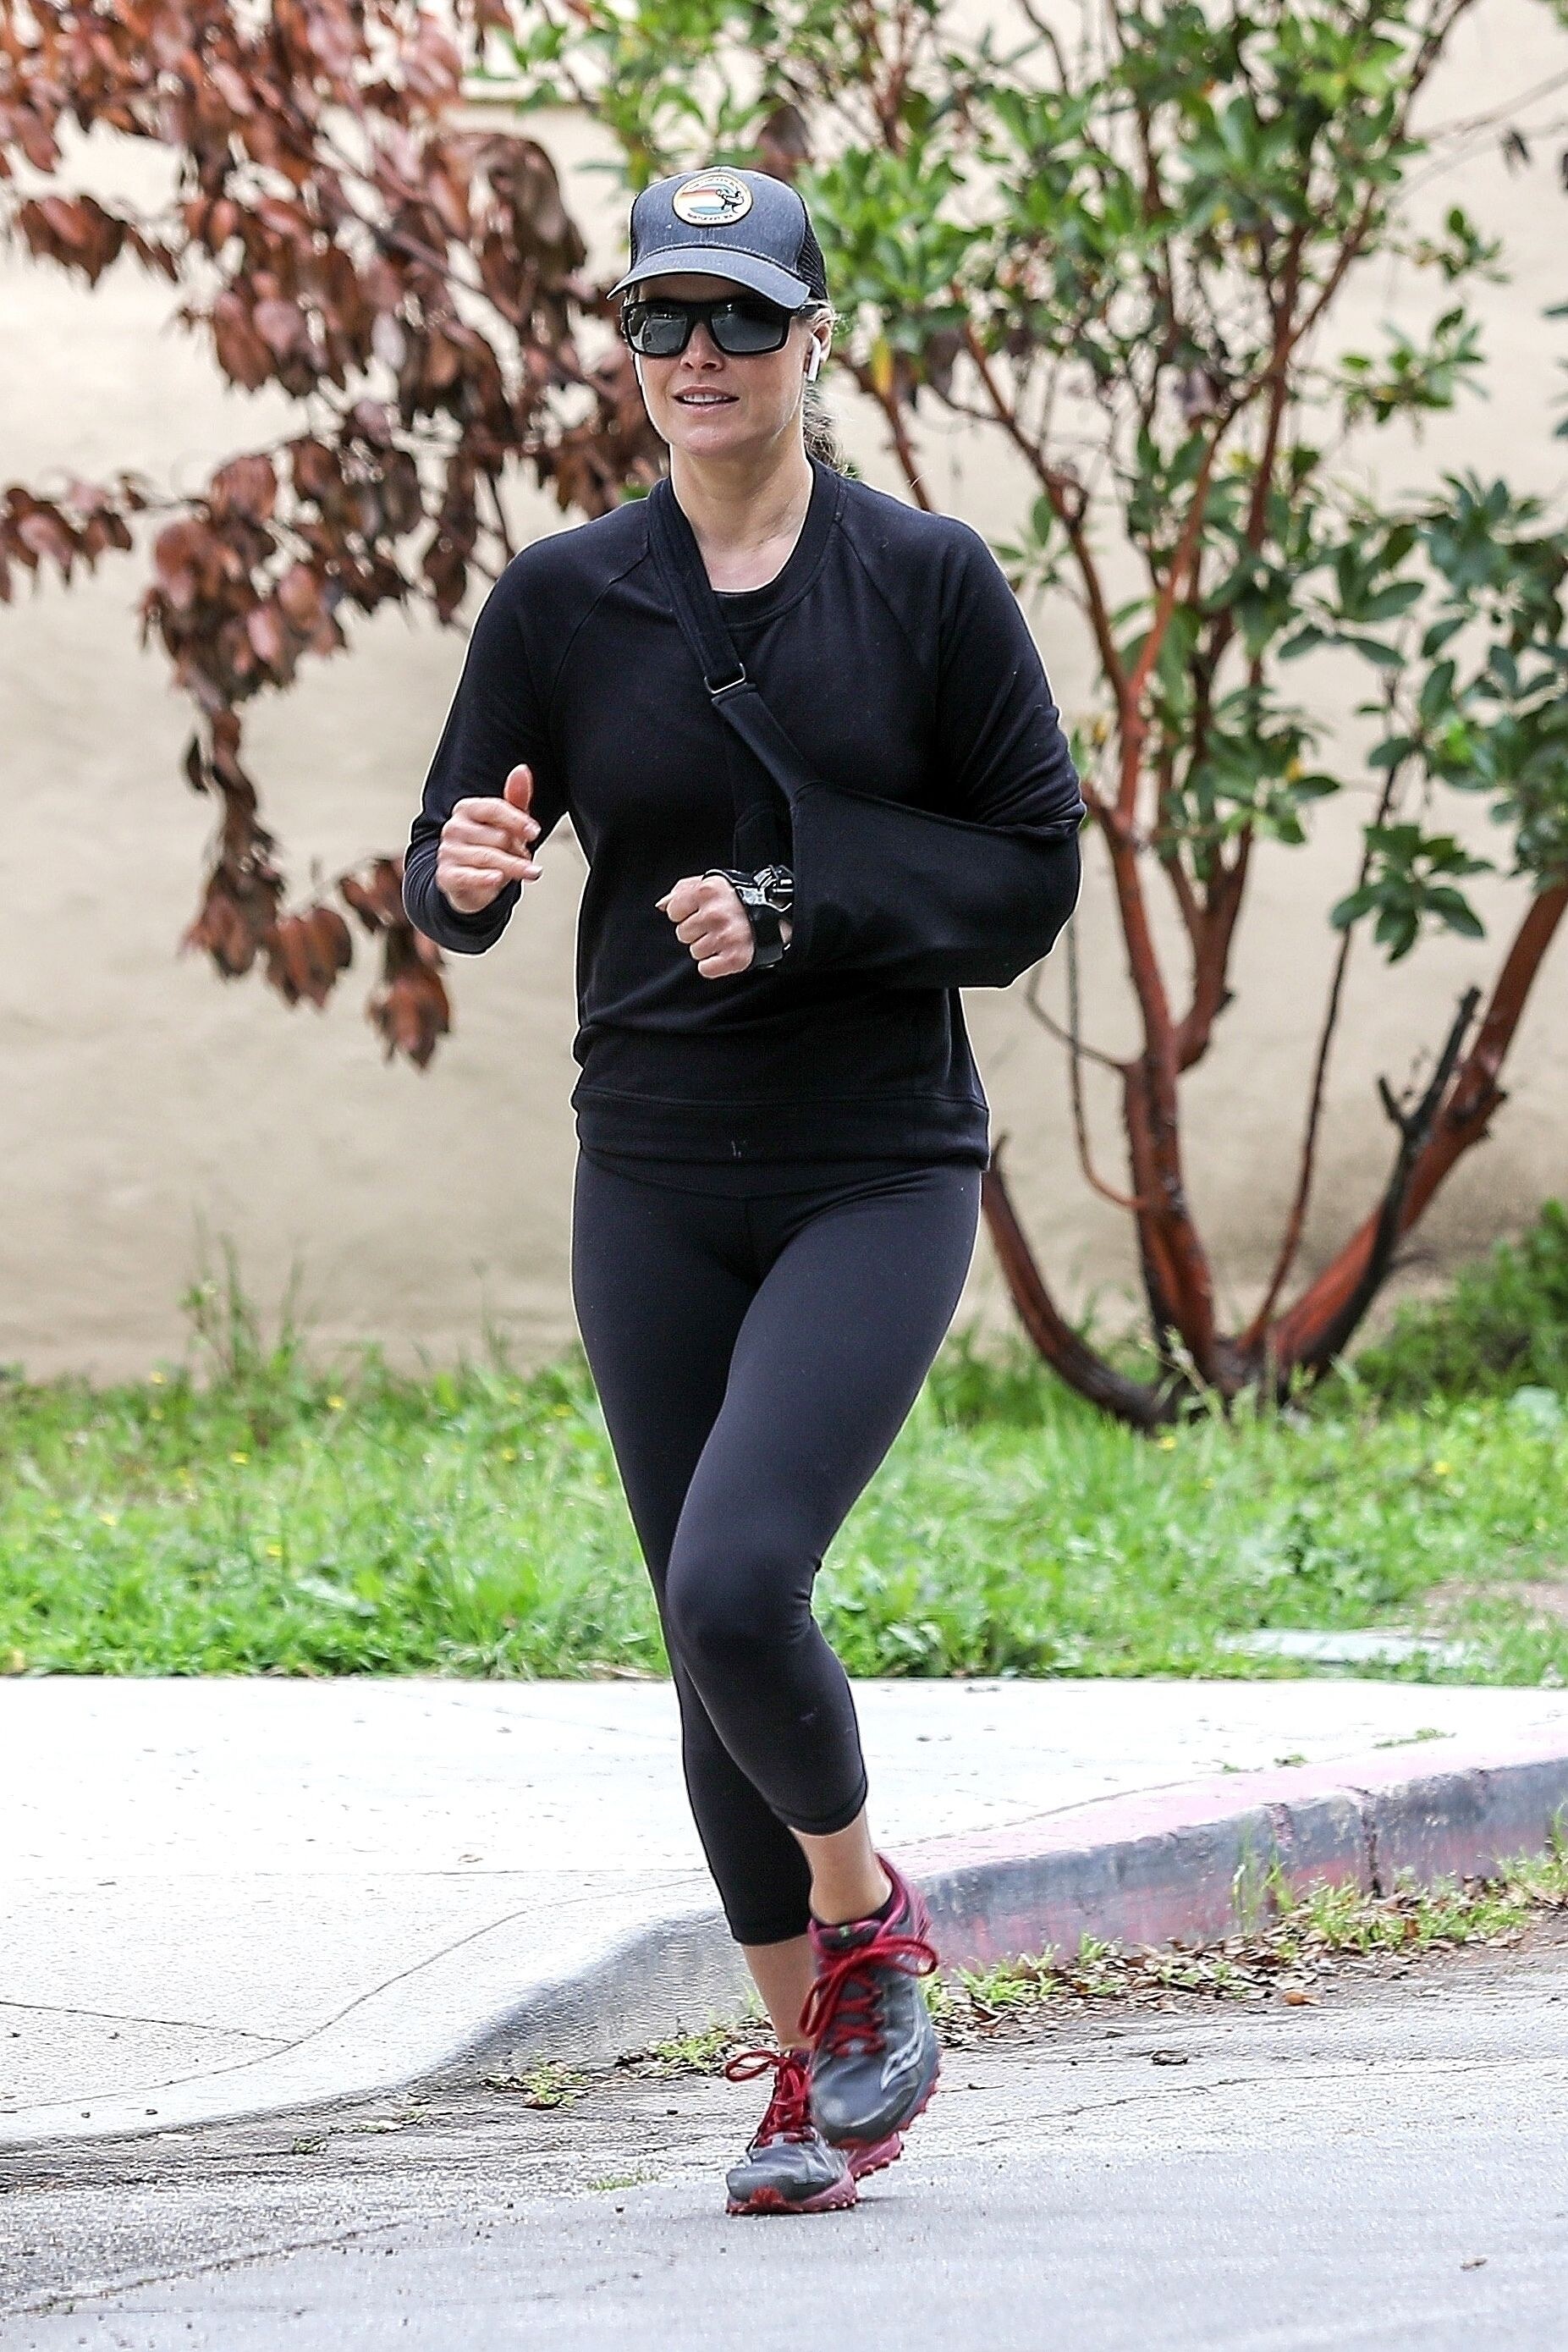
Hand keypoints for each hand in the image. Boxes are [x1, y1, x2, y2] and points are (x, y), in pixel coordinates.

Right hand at [437, 764, 541, 913]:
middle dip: (518, 850)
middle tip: (524, 858)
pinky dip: (485, 879)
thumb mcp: (506, 824)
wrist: (470, 884)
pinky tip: (498, 879)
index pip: (495, 808)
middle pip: (498, 837)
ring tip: (528, 872)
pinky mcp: (446, 876)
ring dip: (514, 868)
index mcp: (466, 809)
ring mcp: (448, 852)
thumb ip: (516, 799)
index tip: (535, 832)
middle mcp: (453, 828)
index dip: (518, 821)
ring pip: (490, 858)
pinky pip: (468, 876)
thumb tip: (521, 770)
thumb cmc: (489, 849)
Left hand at [656, 873, 756, 976]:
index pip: (673, 911)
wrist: (776, 912)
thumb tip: (662, 905)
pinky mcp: (735, 958)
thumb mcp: (712, 883)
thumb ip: (683, 890)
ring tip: (723, 937)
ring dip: (707, 948)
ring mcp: (725, 937)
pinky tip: (725, 952)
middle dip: (696, 931)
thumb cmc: (740, 897)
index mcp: (707, 891)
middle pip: (682, 934)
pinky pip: (706, 969)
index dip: (684, 914)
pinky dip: (714, 965)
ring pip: (694, 952)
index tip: (699, 912)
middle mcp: (715, 914)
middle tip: (715, 925)